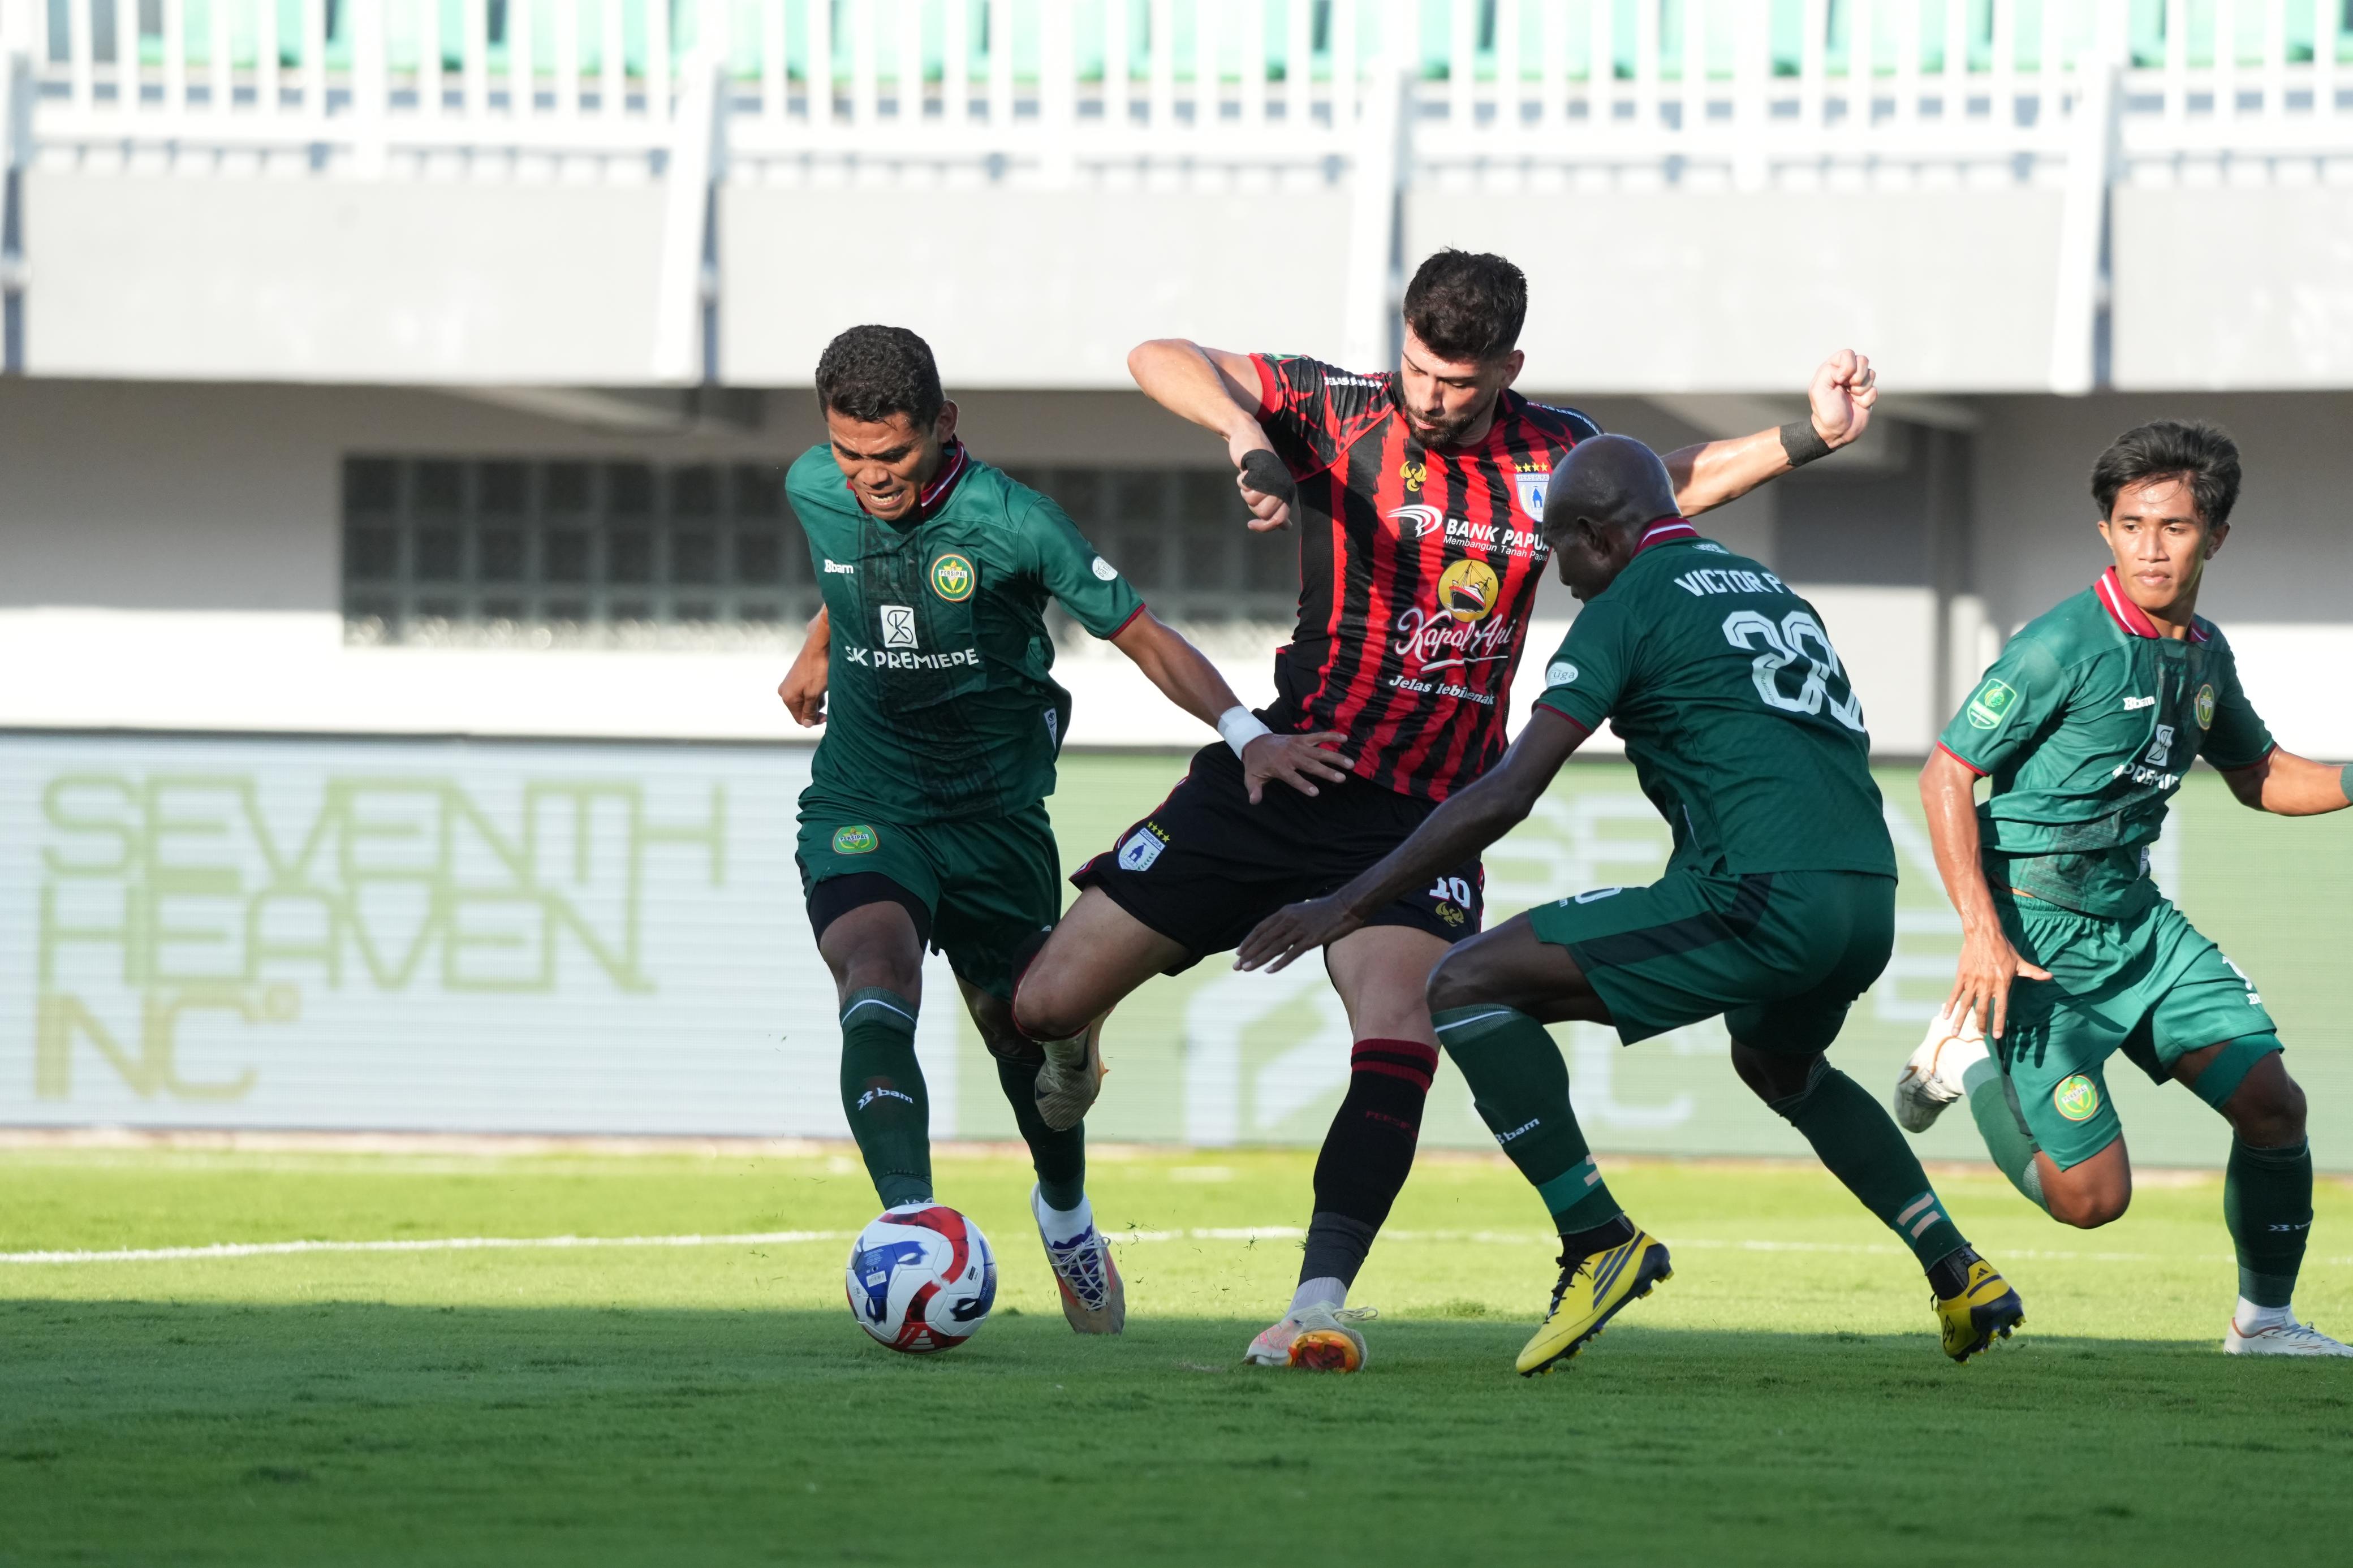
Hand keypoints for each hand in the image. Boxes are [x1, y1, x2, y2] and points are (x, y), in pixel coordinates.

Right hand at [777, 616, 828, 726]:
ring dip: (816, 698)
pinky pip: (806, 690)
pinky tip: (821, 682)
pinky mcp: (796, 676)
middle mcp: (785, 691)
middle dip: (815, 708)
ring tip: (823, 688)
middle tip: (826, 699)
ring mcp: (790, 683)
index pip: (800, 719)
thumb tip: (806, 724)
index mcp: (788, 698)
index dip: (814, 720)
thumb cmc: (817, 670)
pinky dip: (815, 690)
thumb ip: (809, 711)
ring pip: (805, 700)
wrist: (819, 646)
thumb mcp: (814, 694)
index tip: (827, 716)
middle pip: (802, 709)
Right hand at [1227, 424, 1293, 531]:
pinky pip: (1245, 487)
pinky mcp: (1260, 470)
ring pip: (1252, 501)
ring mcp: (1272, 479)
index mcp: (1287, 493)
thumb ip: (1278, 507)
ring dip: (1246, 491)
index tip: (1251, 525)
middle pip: (1263, 513)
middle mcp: (1283, 487)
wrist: (1250, 440)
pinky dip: (1241, 481)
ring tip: (1251, 478)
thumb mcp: (1270, 489)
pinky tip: (1246, 471)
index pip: (1278, 519)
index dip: (1264, 527)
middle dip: (1252, 504)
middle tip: (1253, 489)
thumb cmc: (1260, 467)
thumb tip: (1285, 527)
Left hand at [1234, 895, 1362, 973]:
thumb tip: (1279, 930)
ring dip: (1258, 959)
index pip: (1261, 928)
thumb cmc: (1326, 909)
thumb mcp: (1302, 911)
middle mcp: (1289, 920)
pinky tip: (1269, 971)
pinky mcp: (1311, 939)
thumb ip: (1289, 920)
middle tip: (1236, 966)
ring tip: (1246, 969)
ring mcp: (1300, 930)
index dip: (1249, 941)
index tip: (1239, 952)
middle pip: (1264, 939)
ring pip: (1274, 947)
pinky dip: (1279, 963)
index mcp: (1286, 912)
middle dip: (1248, 953)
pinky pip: (1291, 954)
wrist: (1346, 906)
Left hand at [1241, 729, 1349, 803]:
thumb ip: (1254, 789)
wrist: (1254, 740)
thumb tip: (1253, 801)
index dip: (1303, 785)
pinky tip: (1344, 738)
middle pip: (1311, 764)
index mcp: (1279, 766)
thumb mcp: (1251, 777)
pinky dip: (1331, 736)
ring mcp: (1297, 745)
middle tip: (1341, 778)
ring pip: (1319, 751)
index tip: (1315, 792)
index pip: (1293, 777)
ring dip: (1335, 756)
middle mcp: (1291, 755)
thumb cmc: (1256, 763)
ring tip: (1350, 763)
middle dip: (1326, 771)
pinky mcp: (1301, 738)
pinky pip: (1318, 736)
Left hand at [1807, 348, 1878, 449]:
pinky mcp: (1867, 394)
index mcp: (1832, 369)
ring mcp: (1858, 383)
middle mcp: (1846, 374)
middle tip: (1848, 388)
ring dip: (1862, 388)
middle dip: (1858, 376)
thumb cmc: (1825, 412)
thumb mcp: (1818, 389)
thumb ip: (1829, 371)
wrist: (1836, 432)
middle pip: (1863, 360)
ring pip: (1871, 373)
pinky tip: (1858, 405)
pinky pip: (1875, 389)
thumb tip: (1847, 371)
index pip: (1847, 354)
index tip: (1840, 380)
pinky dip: (1867, 399)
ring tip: (1852, 397)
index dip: (1848, 366)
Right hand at [1946, 922, 2050, 1040]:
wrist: (1983, 934)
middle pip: (1982, 1010)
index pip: (2001, 1008)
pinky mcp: (1962, 976)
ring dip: (1961, 1020)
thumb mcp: (2019, 961)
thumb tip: (2050, 976)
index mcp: (2002, 984)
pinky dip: (1949, 1005)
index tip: (1997, 1036)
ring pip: (1966, 1005)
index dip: (1999, 1022)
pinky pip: (1954, 994)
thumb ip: (2033, 972)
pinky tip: (1945, 1015)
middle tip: (1981, 1034)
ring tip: (1956, 1033)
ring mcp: (1972, 981)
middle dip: (1981, 1024)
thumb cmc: (2003, 948)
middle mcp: (1987, 985)